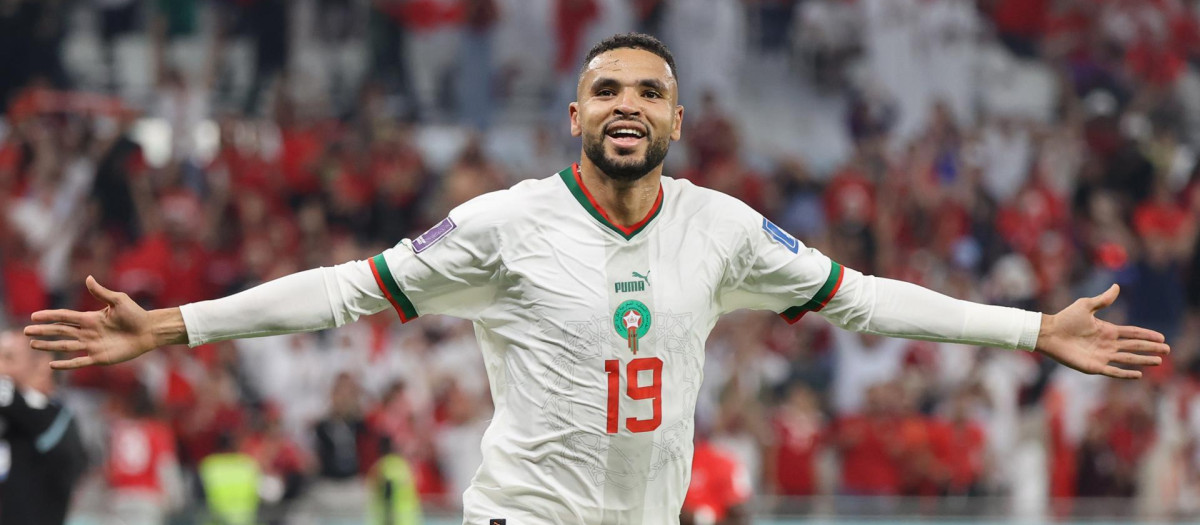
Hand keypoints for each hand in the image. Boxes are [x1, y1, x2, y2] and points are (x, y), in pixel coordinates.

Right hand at [23, 276, 185, 369]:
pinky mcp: (100, 357)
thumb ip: (101, 292)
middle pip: (60, 332)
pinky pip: (79, 361)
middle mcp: (88, 332)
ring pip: (65, 346)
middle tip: (25, 332)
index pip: (65, 317)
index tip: (34, 316)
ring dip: (49, 346)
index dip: (50, 316)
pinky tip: (52, 365)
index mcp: (90, 318)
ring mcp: (92, 345)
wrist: (149, 330)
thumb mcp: (118, 300)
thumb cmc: (136, 314)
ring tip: (33, 345)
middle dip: (43, 331)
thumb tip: (88, 278)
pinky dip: (66, 364)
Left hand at [1035, 284, 1169, 378]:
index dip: (1147, 335)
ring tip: (1158, 361)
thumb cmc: (1065, 319)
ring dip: (1143, 360)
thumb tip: (1116, 286)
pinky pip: (1113, 371)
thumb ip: (1103, 299)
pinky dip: (1126, 374)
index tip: (1161, 337)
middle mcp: (1107, 344)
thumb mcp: (1086, 306)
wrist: (1049, 333)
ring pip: (1128, 359)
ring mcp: (1102, 356)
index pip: (1132, 334)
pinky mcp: (1094, 366)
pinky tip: (1138, 374)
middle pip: (1134, 347)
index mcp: (1107, 330)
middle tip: (1167, 350)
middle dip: (1151, 348)